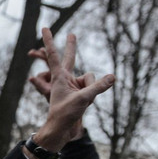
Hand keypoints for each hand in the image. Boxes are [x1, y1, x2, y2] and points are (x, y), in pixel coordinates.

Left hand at [30, 28, 113, 153]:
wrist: (62, 131)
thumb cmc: (65, 115)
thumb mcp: (83, 99)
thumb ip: (99, 87)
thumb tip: (112, 77)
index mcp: (59, 77)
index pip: (53, 55)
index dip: (50, 40)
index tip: (45, 27)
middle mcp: (65, 79)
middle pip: (71, 58)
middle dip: (72, 46)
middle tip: (72, 33)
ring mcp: (74, 86)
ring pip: (92, 79)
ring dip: (92, 90)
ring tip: (82, 102)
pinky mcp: (81, 93)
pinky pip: (95, 88)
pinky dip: (94, 96)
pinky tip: (86, 105)